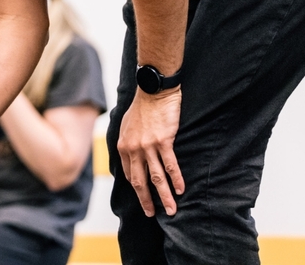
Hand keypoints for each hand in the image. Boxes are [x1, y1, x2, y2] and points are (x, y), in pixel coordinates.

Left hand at [117, 87, 183, 215]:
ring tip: (171, 210)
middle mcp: (133, 149)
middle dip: (147, 200)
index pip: (129, 174)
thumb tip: (129, 155)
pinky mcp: (163, 141)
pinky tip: (181, 190)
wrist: (153, 90)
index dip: (137, 188)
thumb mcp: (126, 125)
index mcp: (123, 146)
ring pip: (156, 177)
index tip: (143, 199)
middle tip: (152, 214)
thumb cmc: (141, 106)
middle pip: (140, 180)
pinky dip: (176, 179)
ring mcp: (148, 146)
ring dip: (164, 196)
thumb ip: (127, 142)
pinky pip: (170, 165)